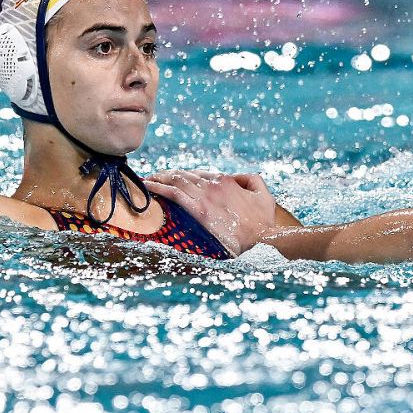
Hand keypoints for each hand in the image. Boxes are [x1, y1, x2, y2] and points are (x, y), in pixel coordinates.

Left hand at [147, 169, 278, 255]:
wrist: (264, 237)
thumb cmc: (265, 221)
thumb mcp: (264, 194)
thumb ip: (251, 180)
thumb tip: (237, 177)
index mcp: (225, 181)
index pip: (199, 174)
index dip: (184, 175)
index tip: (174, 179)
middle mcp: (213, 186)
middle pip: (183, 175)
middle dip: (167, 174)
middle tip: (154, 177)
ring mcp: (205, 197)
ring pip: (176, 181)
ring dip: (159, 178)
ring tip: (147, 179)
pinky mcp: (199, 211)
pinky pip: (174, 194)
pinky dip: (159, 187)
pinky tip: (148, 186)